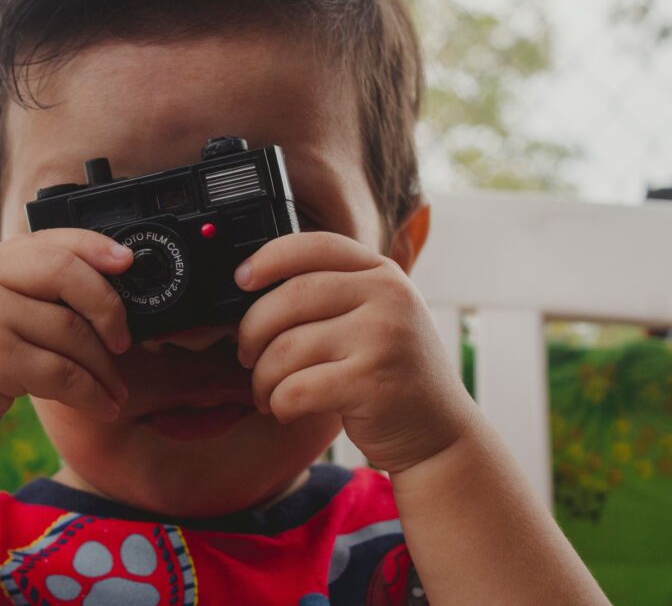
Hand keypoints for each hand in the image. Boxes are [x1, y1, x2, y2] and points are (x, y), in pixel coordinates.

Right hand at [0, 228, 133, 462]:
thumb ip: (18, 295)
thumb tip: (93, 288)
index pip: (48, 240)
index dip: (94, 246)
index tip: (127, 261)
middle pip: (65, 272)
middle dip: (108, 305)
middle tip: (124, 339)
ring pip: (70, 329)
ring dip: (104, 366)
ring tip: (115, 389)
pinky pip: (61, 371)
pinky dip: (90, 392)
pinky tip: (102, 406)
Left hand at [234, 231, 475, 472]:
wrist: (440, 434)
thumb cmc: (390, 373)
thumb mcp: (375, 316)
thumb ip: (333, 293)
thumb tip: (251, 287)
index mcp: (382, 272)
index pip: (314, 246)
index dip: (268, 258)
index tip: (241, 280)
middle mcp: (388, 296)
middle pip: (290, 297)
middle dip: (252, 330)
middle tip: (246, 355)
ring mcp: (383, 338)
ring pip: (287, 347)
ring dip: (262, 376)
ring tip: (265, 392)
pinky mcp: (373, 383)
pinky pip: (296, 388)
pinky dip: (279, 402)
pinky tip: (285, 409)